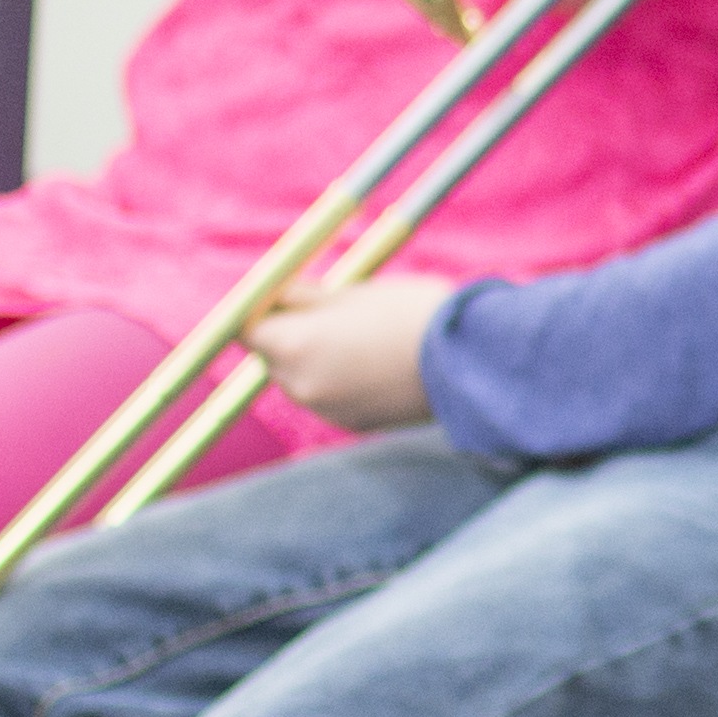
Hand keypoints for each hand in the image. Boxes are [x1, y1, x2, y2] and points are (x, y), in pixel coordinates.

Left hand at [250, 270, 450, 432]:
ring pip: (301, 377)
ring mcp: (325, 409)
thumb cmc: (410, 313)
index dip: (262, 310)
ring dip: (315, 357)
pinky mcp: (350, 424)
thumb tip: (277, 296)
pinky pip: (330, 395)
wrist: (469, 360)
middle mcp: (299, 384)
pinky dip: (340, 378)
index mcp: (293, 345)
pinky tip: (376, 362)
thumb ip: (305, 299)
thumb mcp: (351, 293)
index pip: (248, 329)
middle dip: (290, 333)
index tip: (281, 297)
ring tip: (360, 336)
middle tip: (326, 310)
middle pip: (272, 356)